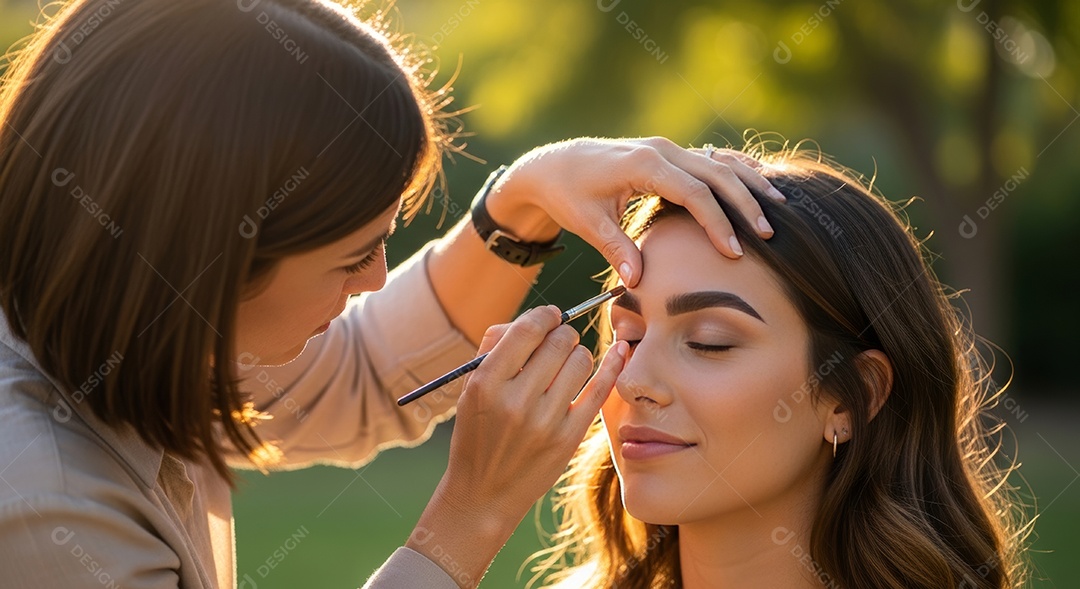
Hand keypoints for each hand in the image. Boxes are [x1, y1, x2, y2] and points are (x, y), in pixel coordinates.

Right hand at [406, 306, 626, 585]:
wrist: (484, 494)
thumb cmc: (478, 432)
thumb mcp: (471, 389)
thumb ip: (497, 346)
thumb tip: (538, 319)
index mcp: (487, 383)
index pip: (528, 330)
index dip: (545, 315)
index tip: (550, 316)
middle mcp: (516, 400)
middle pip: (560, 341)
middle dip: (563, 333)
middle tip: (558, 341)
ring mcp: (545, 421)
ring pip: (582, 360)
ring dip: (578, 353)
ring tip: (566, 365)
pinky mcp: (568, 438)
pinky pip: (600, 390)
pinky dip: (612, 365)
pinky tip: (620, 351)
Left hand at [484, 137, 784, 286]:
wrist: (553, 166)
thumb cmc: (568, 194)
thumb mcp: (587, 223)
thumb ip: (615, 248)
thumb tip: (637, 282)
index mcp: (644, 165)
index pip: (694, 194)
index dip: (717, 224)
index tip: (734, 253)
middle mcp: (660, 150)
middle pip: (716, 175)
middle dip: (744, 204)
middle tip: (768, 234)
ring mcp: (666, 148)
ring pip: (718, 163)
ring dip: (748, 184)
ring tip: (778, 207)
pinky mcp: (667, 153)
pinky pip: (709, 158)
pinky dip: (735, 170)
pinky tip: (760, 181)